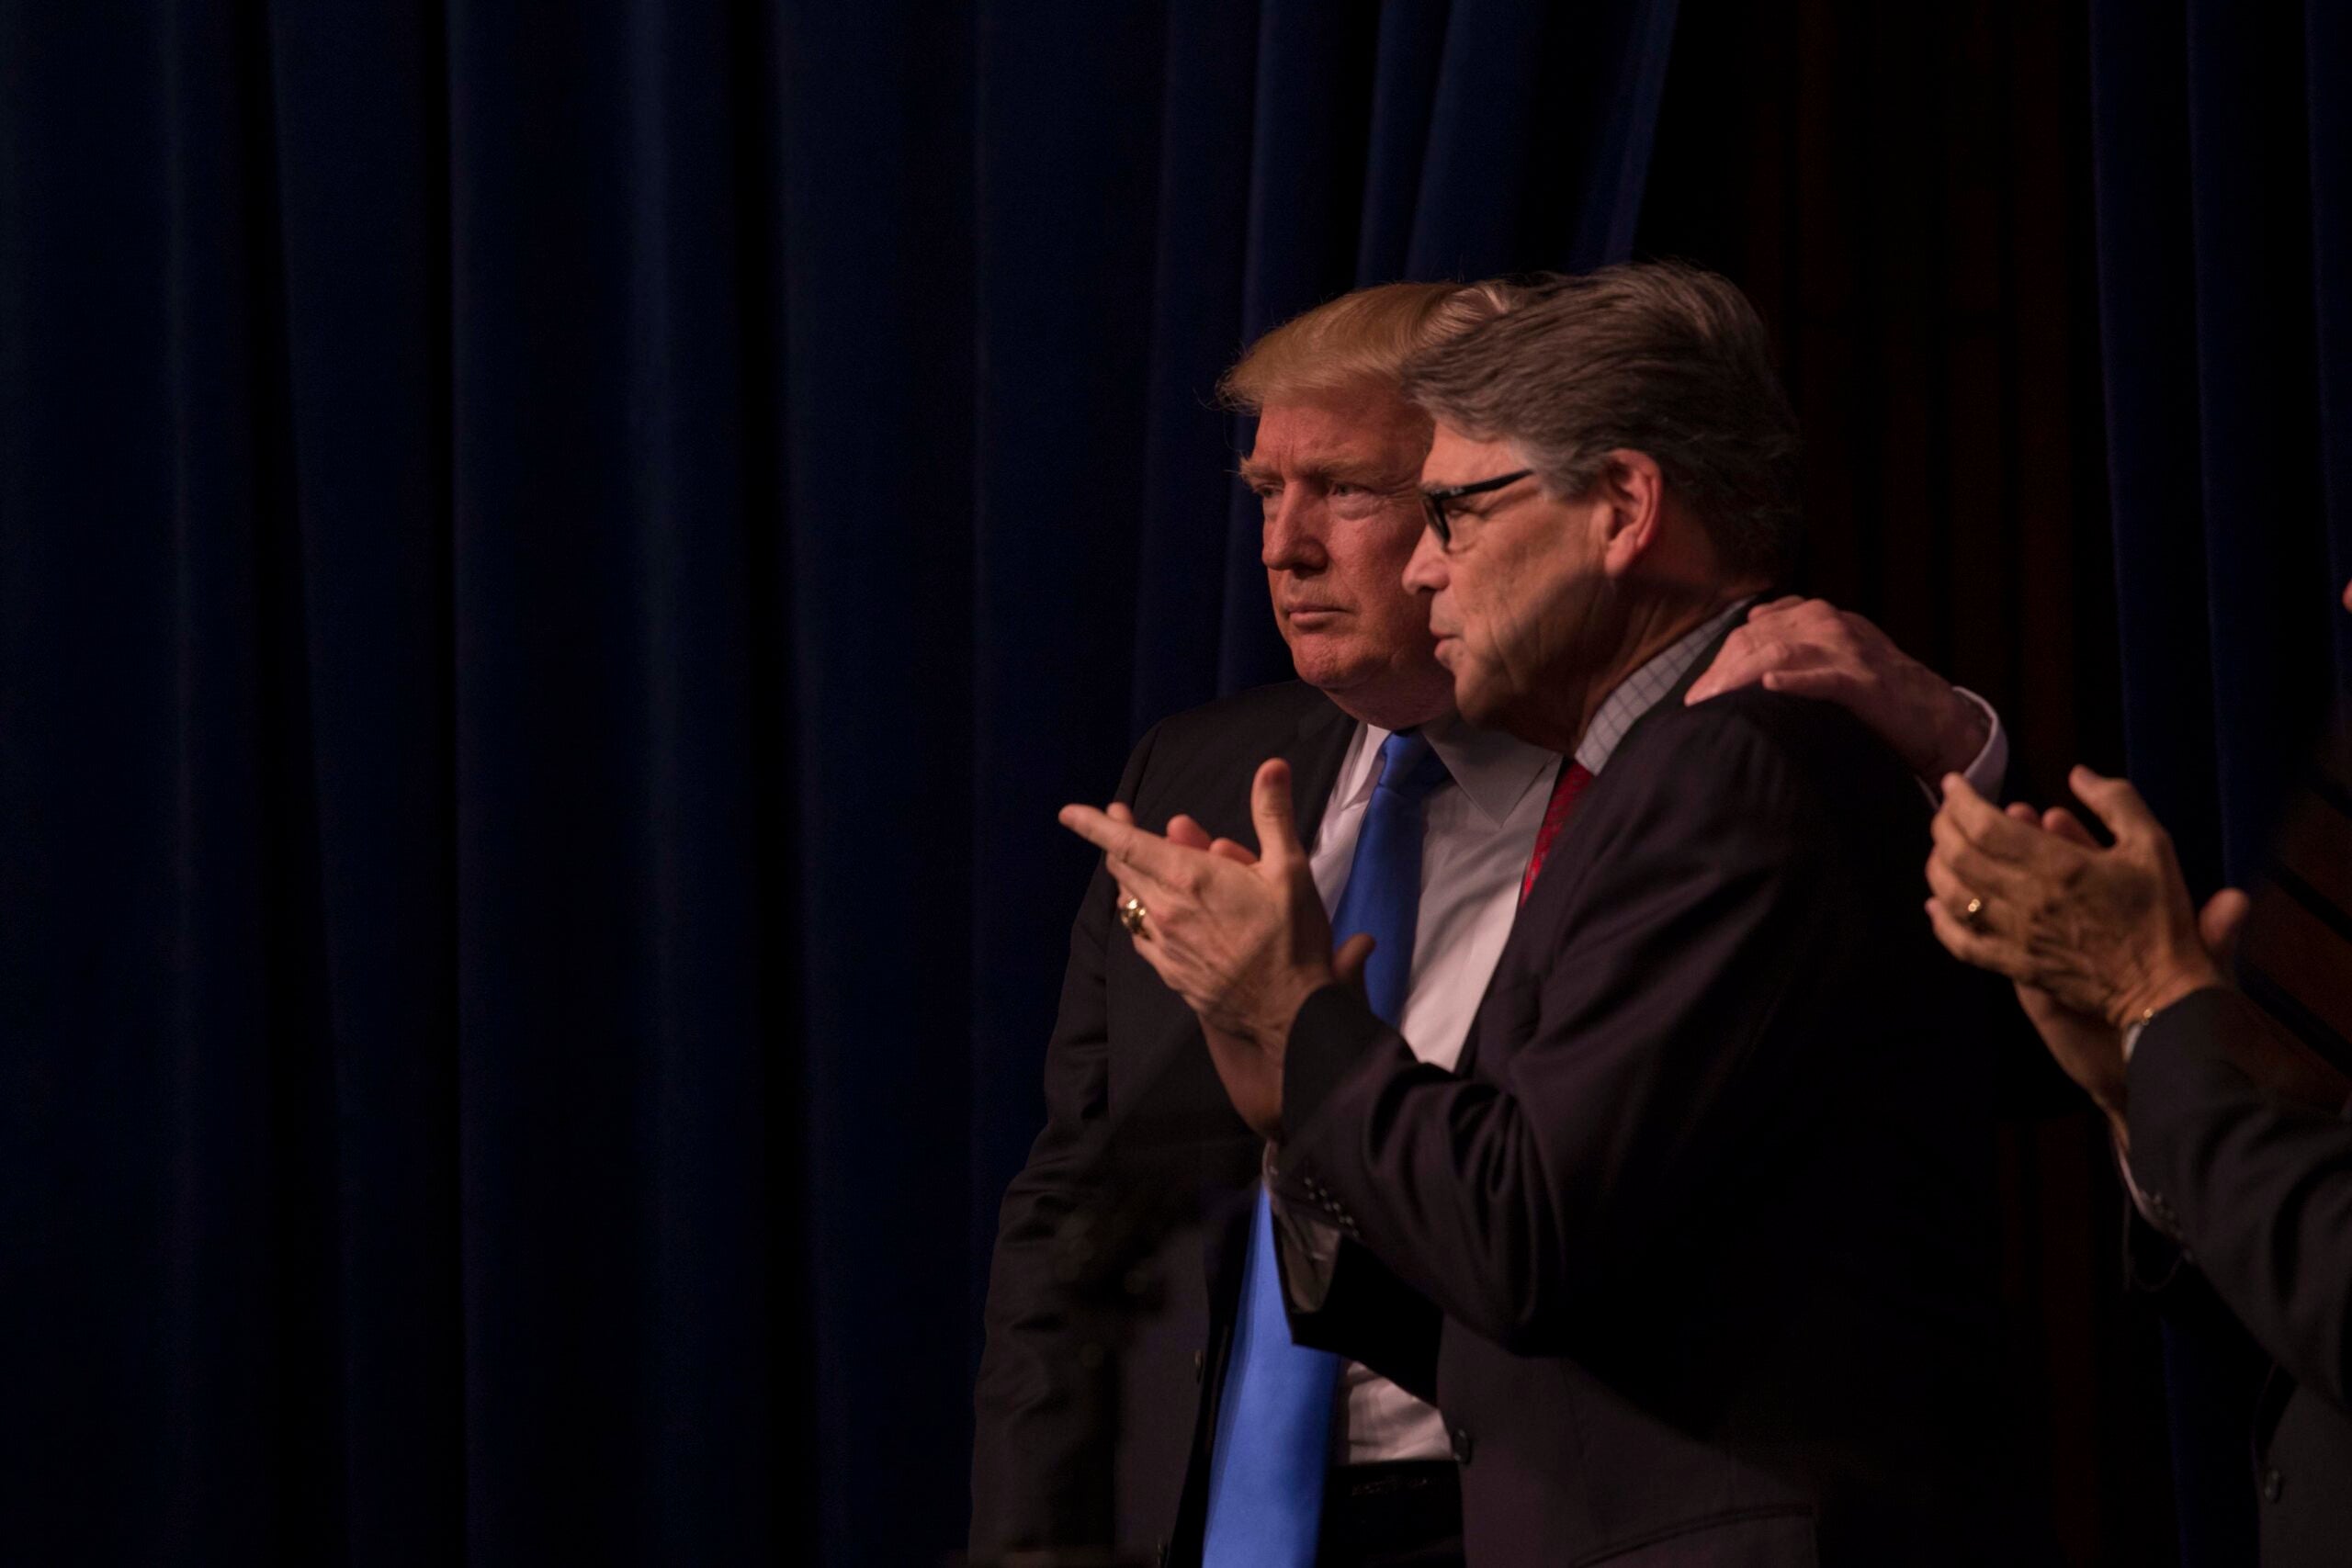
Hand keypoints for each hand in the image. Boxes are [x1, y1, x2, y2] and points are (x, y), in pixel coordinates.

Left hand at [1061, 760, 1356, 1137]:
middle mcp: (1165, 910)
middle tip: (1121, 819)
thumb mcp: (1289, 870)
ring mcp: (1163, 944)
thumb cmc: (1292, 940)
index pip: (1125, 843)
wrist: (1288, 1014)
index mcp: (1188, 878)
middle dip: (1118, 840)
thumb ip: (1272, 814)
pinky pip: (1141, 934)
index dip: (1095, 824)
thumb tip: (1271, 765)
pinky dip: (1143, 913)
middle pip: (1124, 868)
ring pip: (1130, 901)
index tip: (1069, 812)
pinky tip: (1155, 911)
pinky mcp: (1169, 971)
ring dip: (1132, 876)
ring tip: (1142, 861)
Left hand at [1685, 597, 1989, 780]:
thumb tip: (1751, 622)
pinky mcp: (1866, 682)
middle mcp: (1830, 625)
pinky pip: (1825, 678)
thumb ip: (1795, 636)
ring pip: (1780, 653)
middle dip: (1721, 673)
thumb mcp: (1832, 653)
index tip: (1697, 694)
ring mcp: (1849, 651)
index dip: (1720, 661)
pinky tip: (1770, 687)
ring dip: (1740, 678)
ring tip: (1714, 702)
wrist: (1934, 717)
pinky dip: (1796, 681)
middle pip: (1757, 640)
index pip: (1751, 632)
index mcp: (1817, 616)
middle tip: (1695, 706)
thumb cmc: (1875, 691)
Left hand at [1924, 768, 2223, 1028]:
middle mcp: (2028, 900)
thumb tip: (2076, 773)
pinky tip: (1935, 903)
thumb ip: (2115, 801)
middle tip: (1945, 811)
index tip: (1954, 784)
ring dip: (1937, 866)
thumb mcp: (2152, 845)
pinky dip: (1940, 921)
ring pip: (1953, 896)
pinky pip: (1962, 942)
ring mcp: (2016, 936)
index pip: (1986, 826)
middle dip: (1943, 826)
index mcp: (2059, 866)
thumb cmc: (2159, 914)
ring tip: (1940, 847)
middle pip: (1960, 856)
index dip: (1962, 801)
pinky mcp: (2013, 965)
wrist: (2162, 989)